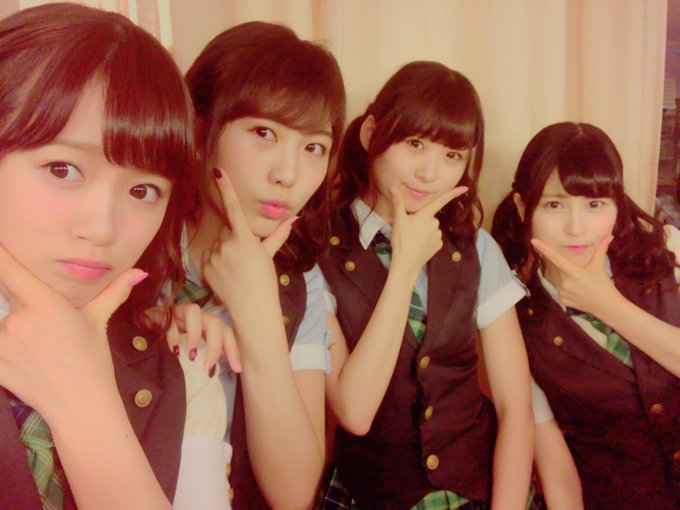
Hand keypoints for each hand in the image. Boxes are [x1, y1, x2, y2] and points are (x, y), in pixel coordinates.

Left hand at [0, 244, 143, 420]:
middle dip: (20, 302)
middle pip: (8, 296)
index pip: (8, 269)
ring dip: (12, 328)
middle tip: (46, 328)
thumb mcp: (98, 321)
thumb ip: (113, 291)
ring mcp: (3, 344)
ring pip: (2, 321)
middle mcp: (20, 321)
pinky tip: (27, 360)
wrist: (80, 406)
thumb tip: (139, 272)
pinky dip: (7, 346)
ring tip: (39, 349)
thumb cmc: (92, 360)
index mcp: (47, 305)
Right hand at [146, 303, 241, 374]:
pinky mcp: (163, 312)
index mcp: (206, 324)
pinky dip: (173, 335)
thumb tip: (213, 369)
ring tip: (190, 355)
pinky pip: (170, 320)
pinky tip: (172, 350)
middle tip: (208, 367)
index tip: (237, 369)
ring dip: (195, 335)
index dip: (233, 349)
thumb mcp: (190, 348)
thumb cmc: (170, 339)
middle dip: (214, 346)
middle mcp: (196, 316)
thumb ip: (202, 354)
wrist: (145, 325)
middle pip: (215, 322)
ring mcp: (180, 311)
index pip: (226, 332)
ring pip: (194, 312)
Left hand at [202, 170, 294, 327]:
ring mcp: (213, 256)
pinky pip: (208, 255)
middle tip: (244, 256)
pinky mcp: (204, 267)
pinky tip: (226, 273)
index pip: (234, 208)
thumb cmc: (264, 280)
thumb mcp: (269, 255)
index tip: (218, 172)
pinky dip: (215, 260)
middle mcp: (226, 245)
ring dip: (225, 249)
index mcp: (244, 239)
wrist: (251, 307)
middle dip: (234, 237)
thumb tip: (295, 218)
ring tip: (236, 268)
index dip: (226, 189)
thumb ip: (279, 234)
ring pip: (217, 243)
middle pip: (227, 230)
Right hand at [389, 185, 467, 281]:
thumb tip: (393, 186)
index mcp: (426, 215)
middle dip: (421, 220)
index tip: (466, 188)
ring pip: (431, 228)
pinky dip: (427, 240)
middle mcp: (435, 223)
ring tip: (412, 239)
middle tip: (409, 228)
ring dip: (424, 230)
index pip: (441, 200)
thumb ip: (398, 202)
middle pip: (430, 217)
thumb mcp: (398, 220)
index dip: (454, 193)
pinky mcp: (439, 245)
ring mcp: (438, 235)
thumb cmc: (402, 240)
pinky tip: (419, 245)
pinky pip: (433, 238)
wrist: (406, 263)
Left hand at [530, 235, 621, 315]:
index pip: (556, 258)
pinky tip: (577, 291)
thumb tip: (609, 236)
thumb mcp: (599, 267)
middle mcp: (565, 283)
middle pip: (557, 269)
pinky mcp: (561, 300)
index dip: (544, 249)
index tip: (533, 241)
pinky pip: (559, 289)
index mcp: (573, 272)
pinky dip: (565, 288)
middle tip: (578, 273)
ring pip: (557, 279)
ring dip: (564, 278)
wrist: (606, 306)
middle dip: (565, 268)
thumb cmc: (603, 285)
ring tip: (579, 283)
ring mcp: (562, 292)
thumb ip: (601, 250)